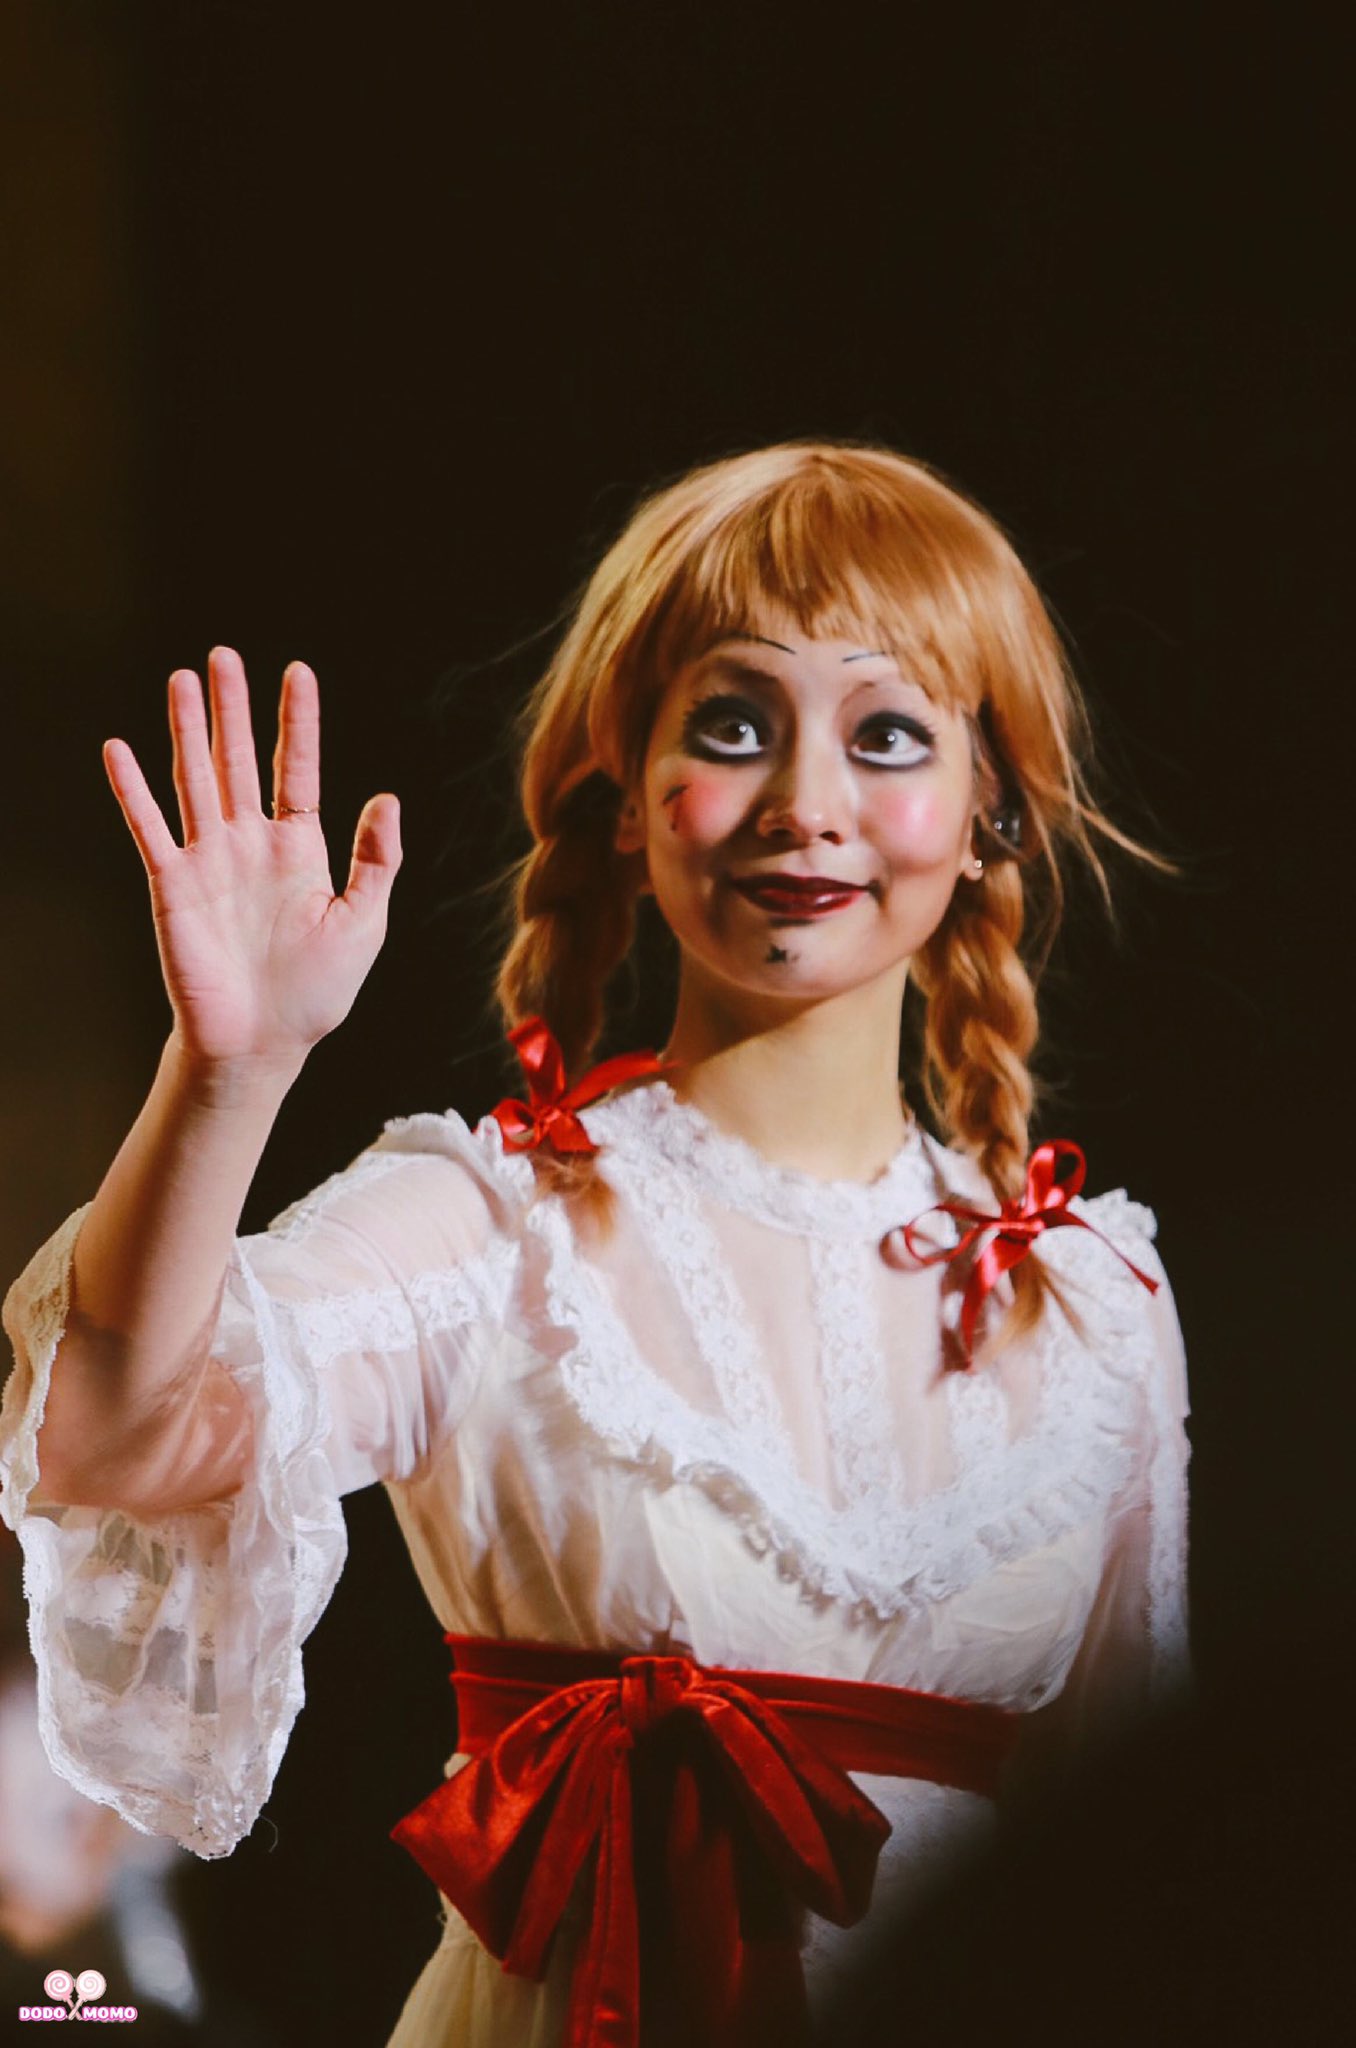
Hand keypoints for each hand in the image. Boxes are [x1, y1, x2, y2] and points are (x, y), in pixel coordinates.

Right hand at [105, 647, 401, 1074]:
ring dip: (187, 730)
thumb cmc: (314, 994)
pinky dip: (133, 790)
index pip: (298, 770)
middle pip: (239, 761)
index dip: (298, 722)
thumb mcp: (363, 923)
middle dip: (233, 708)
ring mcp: (209, 861)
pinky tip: (120, 749)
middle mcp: (250, 845)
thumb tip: (388, 797)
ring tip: (181, 680)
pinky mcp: (173, 885)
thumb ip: (375, 861)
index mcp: (299, 850)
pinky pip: (150, 828)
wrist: (260, 1045)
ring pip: (195, 780)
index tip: (298, 671)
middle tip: (224, 655)